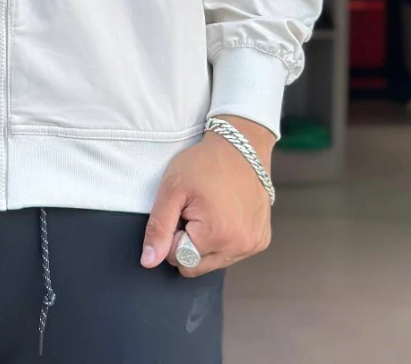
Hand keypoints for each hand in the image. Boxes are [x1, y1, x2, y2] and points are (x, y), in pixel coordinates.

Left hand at [140, 115, 274, 274]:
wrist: (241, 146)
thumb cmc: (204, 163)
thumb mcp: (172, 189)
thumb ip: (158, 228)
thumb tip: (149, 262)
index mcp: (215, 236)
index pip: (177, 258)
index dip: (172, 233)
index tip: (182, 209)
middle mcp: (239, 246)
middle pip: (195, 265)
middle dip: (188, 242)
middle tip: (194, 211)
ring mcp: (253, 245)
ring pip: (213, 262)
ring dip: (206, 243)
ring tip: (210, 211)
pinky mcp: (261, 240)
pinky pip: (232, 253)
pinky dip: (224, 239)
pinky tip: (226, 214)